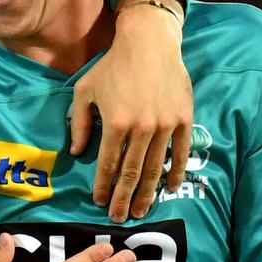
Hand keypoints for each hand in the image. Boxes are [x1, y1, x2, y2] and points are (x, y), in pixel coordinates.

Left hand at [70, 0, 192, 222]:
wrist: (148, 44)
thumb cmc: (112, 66)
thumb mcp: (84, 91)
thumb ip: (80, 124)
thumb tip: (77, 153)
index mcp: (114, 122)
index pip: (106, 164)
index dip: (102, 185)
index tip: (99, 202)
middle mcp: (140, 128)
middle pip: (131, 173)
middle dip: (123, 198)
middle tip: (118, 217)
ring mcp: (165, 125)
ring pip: (155, 167)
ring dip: (147, 193)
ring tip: (140, 210)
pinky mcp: (184, 120)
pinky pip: (180, 153)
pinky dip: (175, 173)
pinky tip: (170, 189)